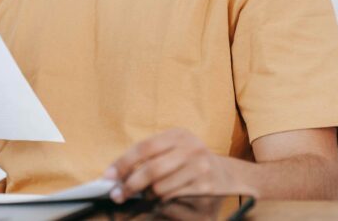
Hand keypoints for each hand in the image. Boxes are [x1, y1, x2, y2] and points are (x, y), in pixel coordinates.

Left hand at [103, 128, 256, 202]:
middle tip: (117, 195)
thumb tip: (115, 176)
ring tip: (147, 196)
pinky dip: (161, 202)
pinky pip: (173, 199)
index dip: (122, 163)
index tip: (107, 177)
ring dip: (148, 196)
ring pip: (161, 188)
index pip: (143, 148)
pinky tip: (161, 201)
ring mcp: (200, 167)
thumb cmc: (191, 164)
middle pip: (151, 169)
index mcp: (178, 135)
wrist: (229, 176)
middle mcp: (191, 148)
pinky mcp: (206, 187)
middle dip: (130, 185)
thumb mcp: (173, 151)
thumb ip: (148, 159)